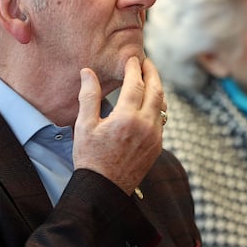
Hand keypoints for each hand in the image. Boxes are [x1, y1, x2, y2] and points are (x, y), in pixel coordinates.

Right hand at [73, 56, 166, 194]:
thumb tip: (87, 72)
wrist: (103, 189)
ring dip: (157, 88)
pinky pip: (162, 120)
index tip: (132, 57)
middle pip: (156, 90)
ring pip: (162, 105)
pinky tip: (150, 102)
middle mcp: (145, 125)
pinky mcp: (157, 146)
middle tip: (146, 61)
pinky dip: (158, 106)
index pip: (136, 83)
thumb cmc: (90, 157)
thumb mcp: (84, 125)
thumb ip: (88, 96)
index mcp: (126, 118)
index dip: (134, 68)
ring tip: (150, 78)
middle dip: (152, 73)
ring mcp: (154, 136)